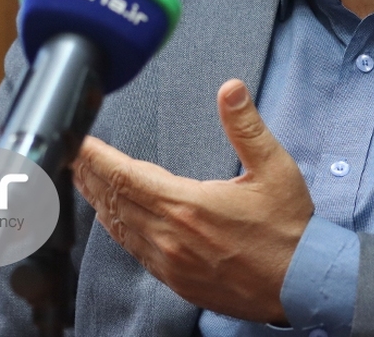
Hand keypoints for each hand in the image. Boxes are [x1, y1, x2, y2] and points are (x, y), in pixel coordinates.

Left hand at [72, 78, 313, 322]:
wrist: (302, 284)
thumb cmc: (288, 229)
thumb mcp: (274, 168)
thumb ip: (246, 126)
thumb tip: (230, 89)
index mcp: (188, 206)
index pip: (125, 176)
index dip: (96, 158)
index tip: (80, 143)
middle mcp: (171, 237)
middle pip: (114, 201)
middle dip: (89, 175)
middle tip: (72, 156)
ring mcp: (170, 263)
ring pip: (119, 228)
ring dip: (99, 202)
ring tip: (84, 181)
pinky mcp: (176, 281)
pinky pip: (134, 251)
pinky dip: (118, 229)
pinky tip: (115, 219)